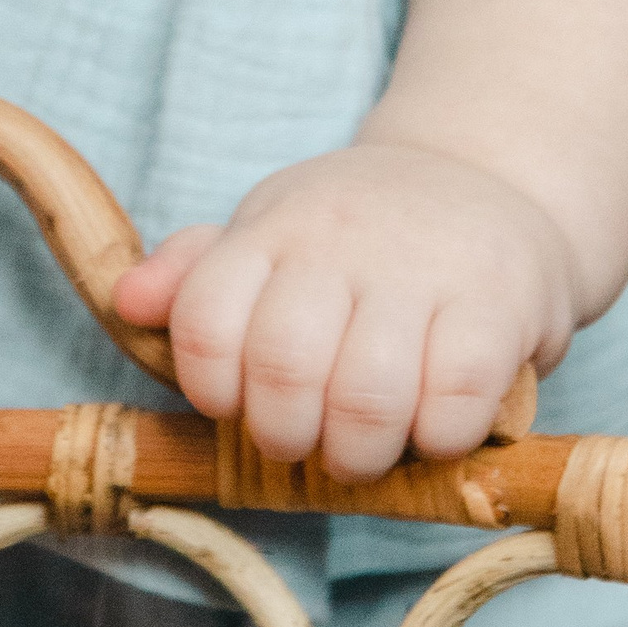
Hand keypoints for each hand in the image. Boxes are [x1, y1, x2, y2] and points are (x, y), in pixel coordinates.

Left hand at [111, 142, 577, 480]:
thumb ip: (197, 276)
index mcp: (275, 227)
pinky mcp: (499, 301)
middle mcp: (343, 238)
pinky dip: (437, 437)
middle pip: (284, 366)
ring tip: (365, 448)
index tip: (239, 405)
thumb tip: (128, 303)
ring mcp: (424, 267)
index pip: (204, 318)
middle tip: (307, 443)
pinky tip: (435, 425)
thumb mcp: (274, 231)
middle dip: (285, 436)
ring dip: (359, 452)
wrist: (490, 174)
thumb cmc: (363, 231)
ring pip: (367, 396)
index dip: (212, 388)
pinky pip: (454, 399)